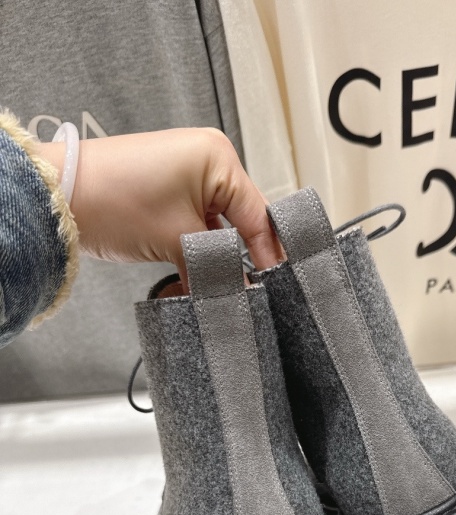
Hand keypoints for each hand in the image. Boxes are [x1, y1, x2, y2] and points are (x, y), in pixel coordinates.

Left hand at [37, 128, 281, 285]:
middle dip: (242, 257)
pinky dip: (198, 251)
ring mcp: (188, 174)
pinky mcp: (170, 191)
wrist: (58, 198)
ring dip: (218, 258)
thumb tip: (243, 294)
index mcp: (218, 158)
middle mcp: (208, 160)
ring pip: (219, 226)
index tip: (276, 288)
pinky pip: (198, 224)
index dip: (267, 255)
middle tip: (251, 293)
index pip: (258, 215)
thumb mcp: (177, 241)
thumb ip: (218, 268)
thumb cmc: (113, 202)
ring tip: (222, 288)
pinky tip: (199, 276)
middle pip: (242, 219)